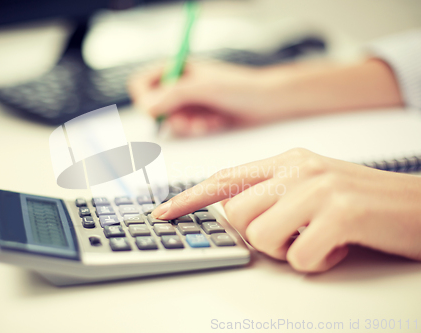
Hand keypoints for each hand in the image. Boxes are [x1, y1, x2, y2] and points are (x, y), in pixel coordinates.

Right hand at [128, 61, 287, 135]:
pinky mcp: (199, 118)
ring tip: (206, 122)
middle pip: (155, 107)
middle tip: (187, 121)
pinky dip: (200, 129)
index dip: (144, 98)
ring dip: (188, 126)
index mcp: (176, 70)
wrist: (267, 102)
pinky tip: (216, 123)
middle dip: (172, 117)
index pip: (142, 83)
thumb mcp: (203, 87)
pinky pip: (188, 130)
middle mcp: (180, 86)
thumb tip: (147, 108)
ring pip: (172, 122)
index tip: (154, 111)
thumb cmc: (239, 86)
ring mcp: (190, 103)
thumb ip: (172, 95)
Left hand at [152, 148, 420, 271]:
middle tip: (295, 232)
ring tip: (319, 237)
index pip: (226, 178)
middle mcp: (299, 168)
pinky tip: (339, 246)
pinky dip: (317, 261)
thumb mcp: (312, 185)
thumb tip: (232, 210)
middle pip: (238, 214)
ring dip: (288, 249)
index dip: (190, 197)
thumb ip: (271, 192)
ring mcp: (319, 189)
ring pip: (262, 236)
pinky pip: (298, 256)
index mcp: (288, 160)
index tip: (164, 213)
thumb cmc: (363, 202)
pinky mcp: (339, 214)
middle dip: (260, 235)